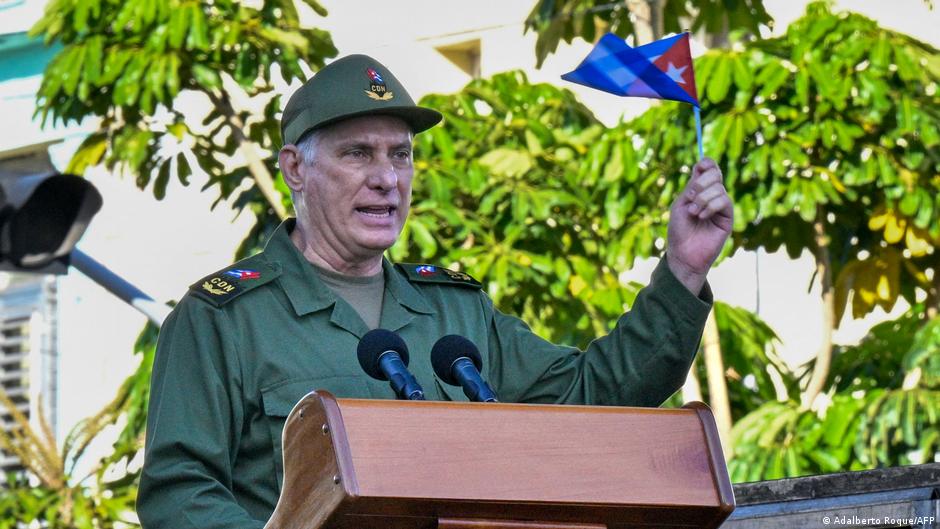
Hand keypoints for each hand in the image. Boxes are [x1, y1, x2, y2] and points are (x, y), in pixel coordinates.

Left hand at [666, 157, 732, 294]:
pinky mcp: (728, 217)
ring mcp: (721, 206)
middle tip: (690, 197)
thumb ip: (692, 186)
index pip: (710, 168)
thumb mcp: (681, 204)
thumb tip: (702, 165)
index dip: (707, 163)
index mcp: (699, 190)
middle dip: (701, 183)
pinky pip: (724, 201)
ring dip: (702, 199)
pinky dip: (710, 206)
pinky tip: (702, 217)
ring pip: (719, 188)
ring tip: (694, 213)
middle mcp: (712, 195)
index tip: (699, 168)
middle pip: (715, 174)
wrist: (683, 253)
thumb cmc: (679, 231)